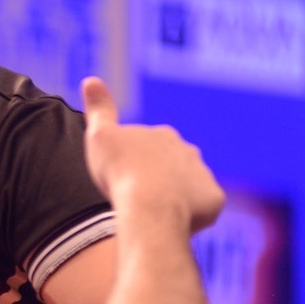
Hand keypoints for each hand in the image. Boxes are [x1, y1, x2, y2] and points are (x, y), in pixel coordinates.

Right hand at [81, 78, 223, 233]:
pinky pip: (204, 208)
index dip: (135, 163)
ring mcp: (203, 175)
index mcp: (162, 134)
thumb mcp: (100, 136)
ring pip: (189, 187)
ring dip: (176, 198)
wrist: (150, 206)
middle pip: (173, 166)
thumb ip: (99, 109)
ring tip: (156, 215)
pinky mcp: (214, 200)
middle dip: (160, 179)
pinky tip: (173, 224)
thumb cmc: (121, 172)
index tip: (123, 178)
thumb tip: (91, 79)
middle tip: (138, 199)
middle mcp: (188, 150)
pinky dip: (192, 217)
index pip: (149, 147)